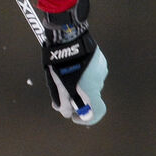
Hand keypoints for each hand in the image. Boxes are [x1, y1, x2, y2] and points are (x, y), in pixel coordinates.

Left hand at [41, 0, 107, 124]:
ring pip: (88, 82)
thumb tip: (65, 112)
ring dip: (78, 82)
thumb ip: (62, 102)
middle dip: (75, 98)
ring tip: (61, 73)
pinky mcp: (99, 59)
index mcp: (89, 90)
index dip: (86, 119)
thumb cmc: (59, 62)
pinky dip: (82, 71)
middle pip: (88, 96)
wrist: (67, 36)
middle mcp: (98, 82)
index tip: (74, 117)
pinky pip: (90, 70)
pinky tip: (70, 63)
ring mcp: (100, 70)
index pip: (96, 113)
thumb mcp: (56, 85)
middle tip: (60, 93)